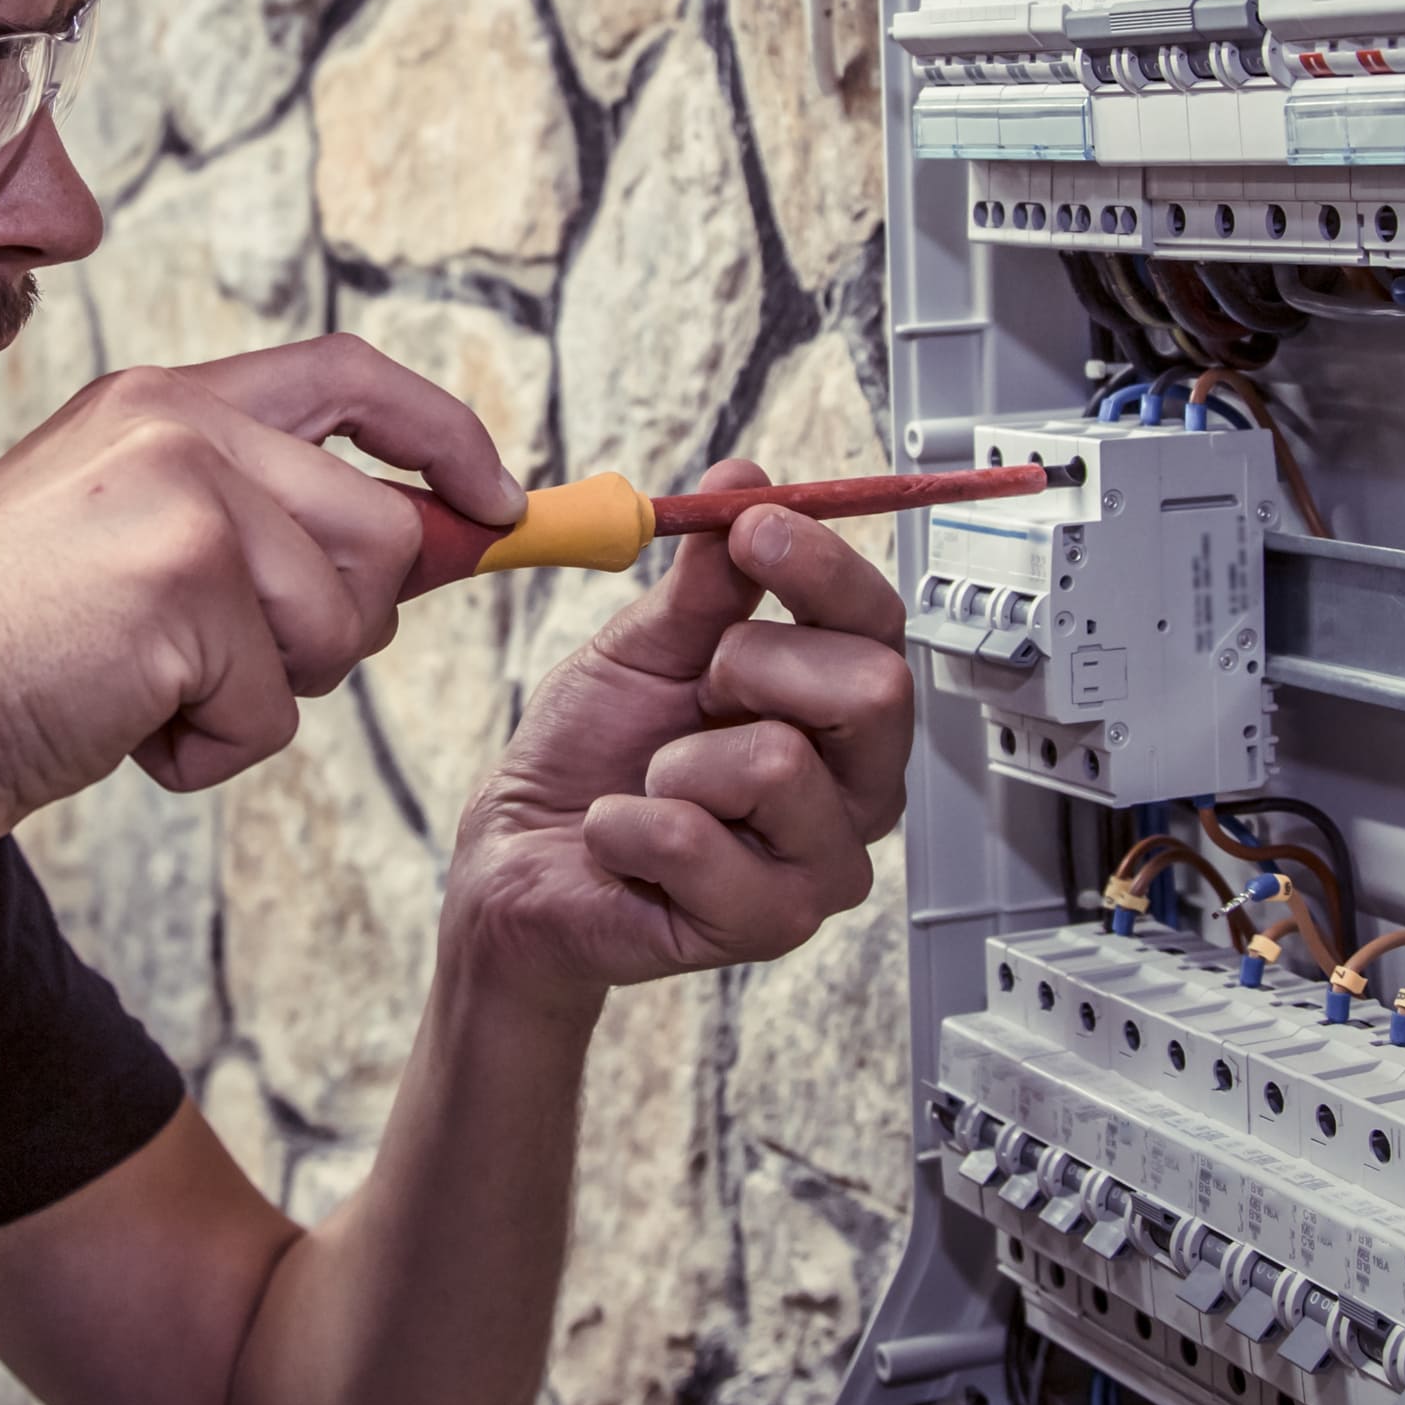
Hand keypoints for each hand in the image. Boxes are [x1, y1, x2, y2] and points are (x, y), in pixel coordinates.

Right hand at [0, 337, 525, 849]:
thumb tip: (443, 536)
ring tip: (139, 687)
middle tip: (216, 665)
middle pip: (385, 532)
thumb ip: (255, 518)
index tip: (498, 499)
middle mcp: (181, 423)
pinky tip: (117, 723)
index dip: (443, 436)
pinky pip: (275, 711)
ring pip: (345, 629)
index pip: (351, 373)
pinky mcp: (187, 585)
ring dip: (261, 694)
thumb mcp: (125, 537)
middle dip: (339, 629)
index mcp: (160, 398)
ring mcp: (186, 495)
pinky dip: (206, 750)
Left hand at [440, 459, 914, 1008]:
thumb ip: (705, 578)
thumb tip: (745, 478)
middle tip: (696, 692)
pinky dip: (625, 824)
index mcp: (837, 711)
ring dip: (676, 760)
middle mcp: (854, 789)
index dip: (824, 567)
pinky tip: (618, 837)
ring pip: (779, 763)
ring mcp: (820, 867)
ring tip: (652, 784)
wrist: (523, 859)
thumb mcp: (645, 647)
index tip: (753, 528)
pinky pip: (696, 838)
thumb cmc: (594, 757)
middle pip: (875, 688)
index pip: (881, 622)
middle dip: (755, 664)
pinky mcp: (765, 927)